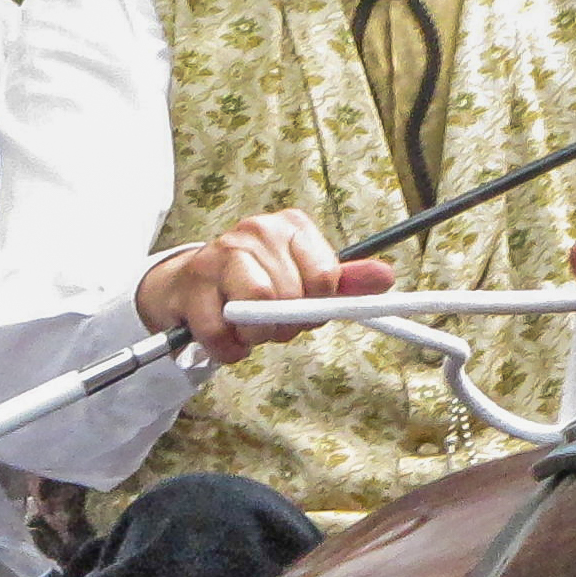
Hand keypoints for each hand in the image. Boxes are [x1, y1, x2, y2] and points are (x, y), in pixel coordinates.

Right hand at [135, 211, 394, 365]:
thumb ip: (346, 283)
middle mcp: (258, 230)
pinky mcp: (192, 281)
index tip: (301, 306)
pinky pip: (221, 333)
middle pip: (291, 298)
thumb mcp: (305, 281)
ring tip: (247, 327)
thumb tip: (386, 277)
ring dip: (256, 335)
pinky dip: (228, 349)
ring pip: (256, 310)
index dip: (316, 306)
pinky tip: (225, 336)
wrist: (189, 284)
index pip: (325, 278)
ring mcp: (221, 251)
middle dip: (283, 325)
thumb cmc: (257, 284)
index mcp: (293, 227)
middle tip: (270, 321)